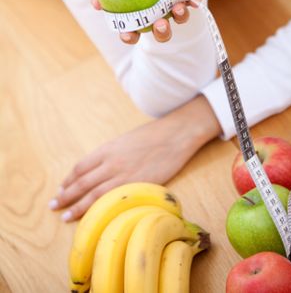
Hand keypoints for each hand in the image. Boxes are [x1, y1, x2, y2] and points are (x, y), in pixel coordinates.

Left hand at [48, 95, 221, 221]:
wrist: (175, 135)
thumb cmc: (153, 136)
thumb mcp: (126, 141)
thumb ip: (112, 154)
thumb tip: (100, 169)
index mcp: (108, 149)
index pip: (81, 168)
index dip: (68, 180)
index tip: (61, 189)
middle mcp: (111, 162)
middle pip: (82, 183)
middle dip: (66, 196)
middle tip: (54, 206)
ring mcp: (123, 175)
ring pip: (93, 195)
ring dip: (77, 207)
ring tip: (65, 216)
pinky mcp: (136, 186)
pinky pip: (113, 201)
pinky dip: (100, 209)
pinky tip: (94, 216)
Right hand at [92, 0, 201, 44]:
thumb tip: (96, 4)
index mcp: (143, 15)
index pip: (134, 32)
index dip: (130, 37)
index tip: (128, 35)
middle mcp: (161, 15)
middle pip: (162, 32)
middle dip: (162, 32)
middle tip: (160, 24)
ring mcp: (176, 7)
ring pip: (179, 18)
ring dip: (179, 17)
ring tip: (177, 8)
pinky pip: (193, 0)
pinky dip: (194, 1)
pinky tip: (193, 1)